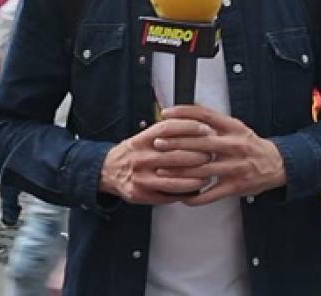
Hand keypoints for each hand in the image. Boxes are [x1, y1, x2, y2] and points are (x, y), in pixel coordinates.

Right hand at [99, 119, 219, 204]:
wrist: (108, 171)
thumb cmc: (133, 152)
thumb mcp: (144, 136)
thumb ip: (165, 132)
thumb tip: (197, 125)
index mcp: (142, 139)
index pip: (168, 129)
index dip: (190, 128)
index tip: (207, 129)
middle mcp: (141, 157)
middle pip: (176, 156)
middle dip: (199, 156)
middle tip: (212, 155)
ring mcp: (141, 177)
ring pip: (175, 180)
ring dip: (195, 179)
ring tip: (207, 176)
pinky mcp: (141, 194)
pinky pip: (168, 195)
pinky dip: (184, 194)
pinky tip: (194, 190)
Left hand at [152, 105, 286, 205]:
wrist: (276, 164)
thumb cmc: (250, 145)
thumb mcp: (236, 127)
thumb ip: (214, 122)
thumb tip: (186, 114)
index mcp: (233, 128)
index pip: (205, 115)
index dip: (183, 113)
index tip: (166, 114)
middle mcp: (234, 146)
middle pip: (200, 143)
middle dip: (175, 143)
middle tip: (157, 144)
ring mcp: (235, 167)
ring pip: (202, 170)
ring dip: (179, 171)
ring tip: (162, 170)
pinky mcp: (236, 187)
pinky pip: (211, 194)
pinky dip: (195, 196)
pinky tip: (182, 196)